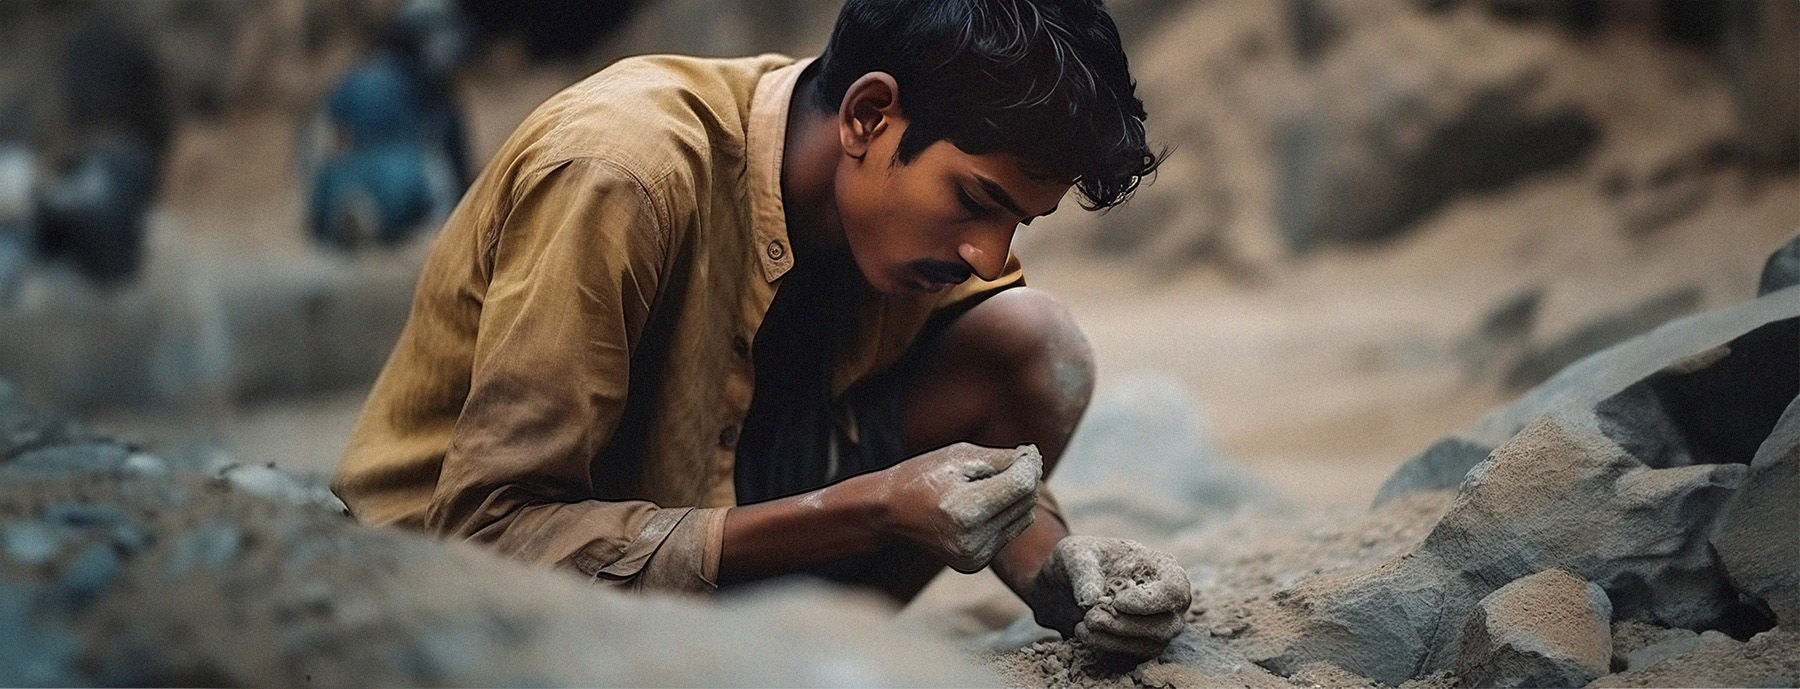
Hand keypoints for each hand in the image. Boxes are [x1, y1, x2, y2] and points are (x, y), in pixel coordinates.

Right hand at [872, 442, 1041, 572]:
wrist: (890, 511)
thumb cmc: (924, 476)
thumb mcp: (960, 456)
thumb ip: (1002, 458)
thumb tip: (1036, 462)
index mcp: (964, 510)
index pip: (1021, 485)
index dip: (1029, 465)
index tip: (1026, 451)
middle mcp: (971, 540)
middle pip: (1026, 502)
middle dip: (1023, 479)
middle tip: (1005, 464)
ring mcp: (973, 557)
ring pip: (1023, 518)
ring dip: (1015, 498)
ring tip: (985, 486)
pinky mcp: (974, 564)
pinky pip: (1010, 532)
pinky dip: (1004, 516)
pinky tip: (980, 507)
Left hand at [1029, 535, 1190, 658]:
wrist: (1067, 583)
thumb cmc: (1081, 560)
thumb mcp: (1075, 554)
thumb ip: (1084, 571)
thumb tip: (1091, 600)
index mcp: (1162, 568)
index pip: (1174, 591)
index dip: (1148, 602)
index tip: (1117, 602)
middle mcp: (1168, 601)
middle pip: (1166, 626)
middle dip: (1124, 625)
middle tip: (1090, 617)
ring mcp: (1159, 626)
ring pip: (1150, 646)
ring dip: (1114, 640)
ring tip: (1081, 627)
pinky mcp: (1142, 645)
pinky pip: (1133, 656)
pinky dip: (1107, 648)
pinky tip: (1082, 634)